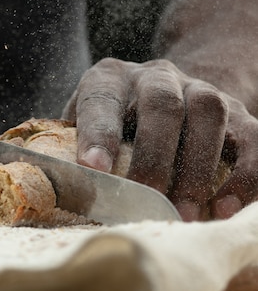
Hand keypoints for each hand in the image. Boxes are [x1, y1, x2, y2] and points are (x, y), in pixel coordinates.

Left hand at [62, 58, 257, 220]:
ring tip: (185, 212)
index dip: (98, 133)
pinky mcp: (238, 112)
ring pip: (208, 113)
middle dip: (154, 156)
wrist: (167, 94)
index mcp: (110, 79)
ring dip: (197, 167)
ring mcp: (200, 89)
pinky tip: (225, 207)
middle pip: (162, 104)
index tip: (93, 168)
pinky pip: (252, 137)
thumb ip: (70, 147)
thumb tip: (53, 187)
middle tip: (148, 198)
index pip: (101, 100)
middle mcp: (156, 77)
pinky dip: (244, 174)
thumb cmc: (113, 124)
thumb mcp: (83, 126)